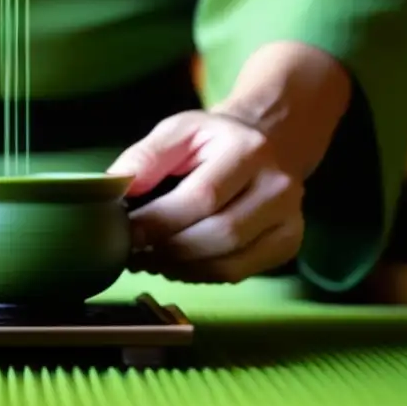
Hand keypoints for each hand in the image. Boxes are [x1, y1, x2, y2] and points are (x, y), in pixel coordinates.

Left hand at [108, 110, 305, 283]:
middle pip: (219, 234)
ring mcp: (289, 220)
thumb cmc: (214, 139)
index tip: (126, 232)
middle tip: (134, 252)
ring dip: (180, 268)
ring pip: (228, 262)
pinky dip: (200, 275)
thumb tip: (117, 186)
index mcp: (248, 150)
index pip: (202, 197)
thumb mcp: (178, 130)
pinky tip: (176, 264)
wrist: (267, 143)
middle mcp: (278, 187)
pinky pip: (238, 273)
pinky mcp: (289, 244)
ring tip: (149, 259)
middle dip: (167, 249)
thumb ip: (146, 156)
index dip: (160, 221)